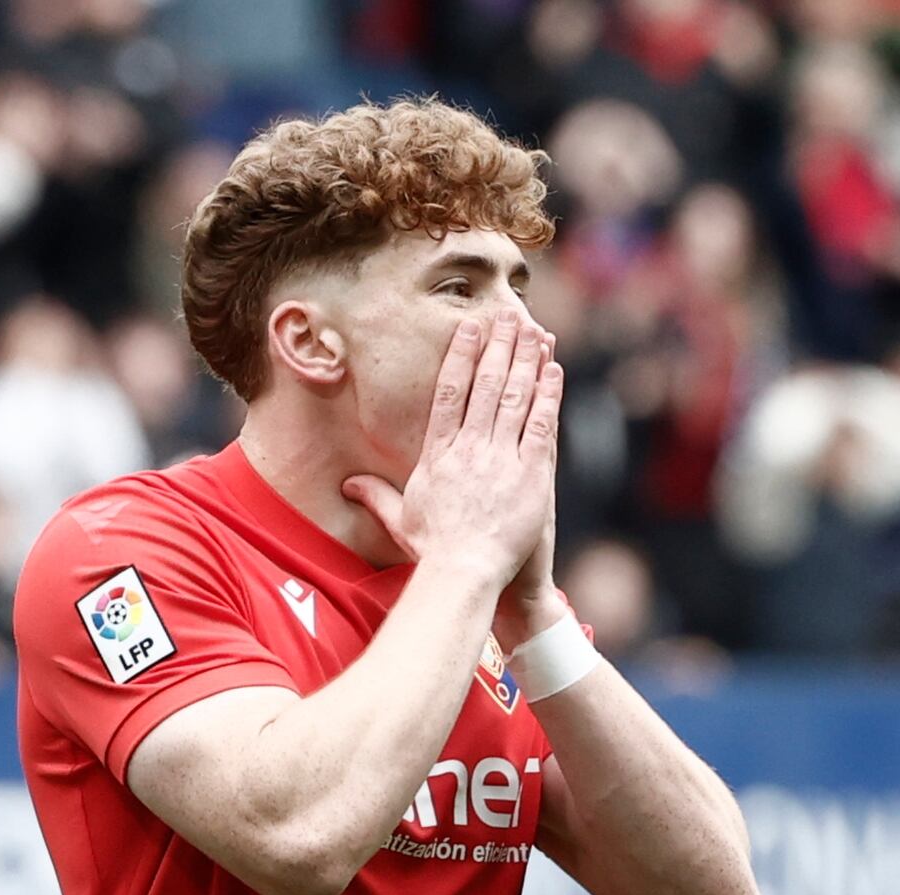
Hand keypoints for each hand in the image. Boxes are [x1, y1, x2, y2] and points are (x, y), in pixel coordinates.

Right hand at [342, 308, 562, 591]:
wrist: (465, 574)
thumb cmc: (433, 553)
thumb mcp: (399, 521)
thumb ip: (375, 496)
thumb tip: (346, 485)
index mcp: (438, 455)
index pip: (449, 393)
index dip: (461, 356)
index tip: (470, 328)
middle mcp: (469, 449)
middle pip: (486, 386)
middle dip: (499, 346)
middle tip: (510, 315)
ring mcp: (501, 459)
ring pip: (516, 397)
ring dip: (527, 360)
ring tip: (535, 330)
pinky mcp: (530, 475)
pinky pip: (540, 425)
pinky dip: (547, 395)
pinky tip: (553, 369)